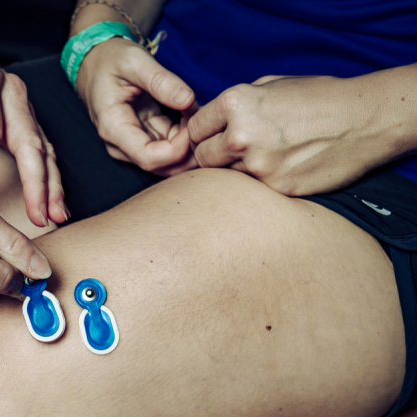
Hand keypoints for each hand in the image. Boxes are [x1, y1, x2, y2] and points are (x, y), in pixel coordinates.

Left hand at [0, 37, 66, 226]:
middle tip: (39, 217)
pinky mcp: (29, 120)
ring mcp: (26, 105)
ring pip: (44, 149)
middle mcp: (12, 90)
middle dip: (36, 184)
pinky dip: (50, 178)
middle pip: (29, 142)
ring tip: (56, 216)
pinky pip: (44, 151)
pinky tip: (55, 203)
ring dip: (51, 186)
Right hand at [76, 37, 197, 175]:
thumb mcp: (134, 61)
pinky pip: (169, 146)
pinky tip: (191, 112)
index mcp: (114, 128)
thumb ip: (160, 81)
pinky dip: (185, 133)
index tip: (196, 123)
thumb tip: (187, 100)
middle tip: (205, 118)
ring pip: (169, 159)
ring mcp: (131, 144)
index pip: (149, 158)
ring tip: (197, 109)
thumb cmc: (110, 60)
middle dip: (188, 149)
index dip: (178, 148)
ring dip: (189, 141)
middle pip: (162, 165)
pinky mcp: (143, 139)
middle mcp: (120, 144)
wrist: (95, 62)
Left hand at [188, 75, 386, 195]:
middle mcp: (241, 135)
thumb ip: (235, 105)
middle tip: (231, 151)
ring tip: (264, 156)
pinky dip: (260, 182)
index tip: (209, 136)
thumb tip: (208, 121)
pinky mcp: (276, 188)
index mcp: (237, 104)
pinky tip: (281, 167)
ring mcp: (258, 166)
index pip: (194, 128)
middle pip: (202, 157)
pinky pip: (253, 189)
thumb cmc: (318, 98)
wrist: (363, 121)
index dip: (200, 133)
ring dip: (237, 170)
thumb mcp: (270, 85)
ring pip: (226, 176)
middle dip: (212, 155)